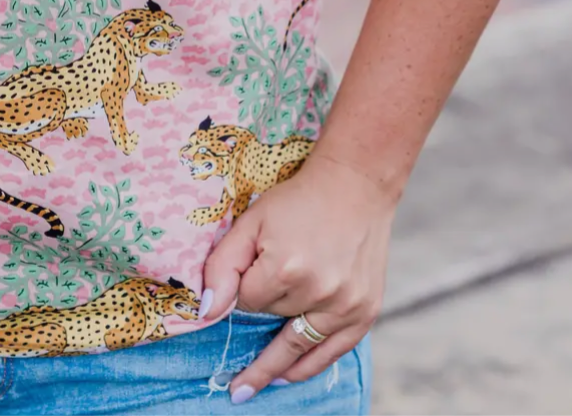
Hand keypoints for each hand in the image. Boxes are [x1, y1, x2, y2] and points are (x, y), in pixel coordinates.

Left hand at [198, 153, 394, 402]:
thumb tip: (206, 313)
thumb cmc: (298, 201)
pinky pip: (333, 353)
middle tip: (237, 364)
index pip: (249, 303)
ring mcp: (346, 306)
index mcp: (286, 268)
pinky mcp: (366, 313)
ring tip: (251, 386)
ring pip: (299, 345)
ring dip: (275, 366)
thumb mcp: (252, 221)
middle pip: (274, 324)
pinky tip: (289, 375)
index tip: (252, 274)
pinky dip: (309, 366)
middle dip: (264, 313)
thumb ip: (223, 266)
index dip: (245, 290)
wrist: (355, 187)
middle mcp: (319, 293)